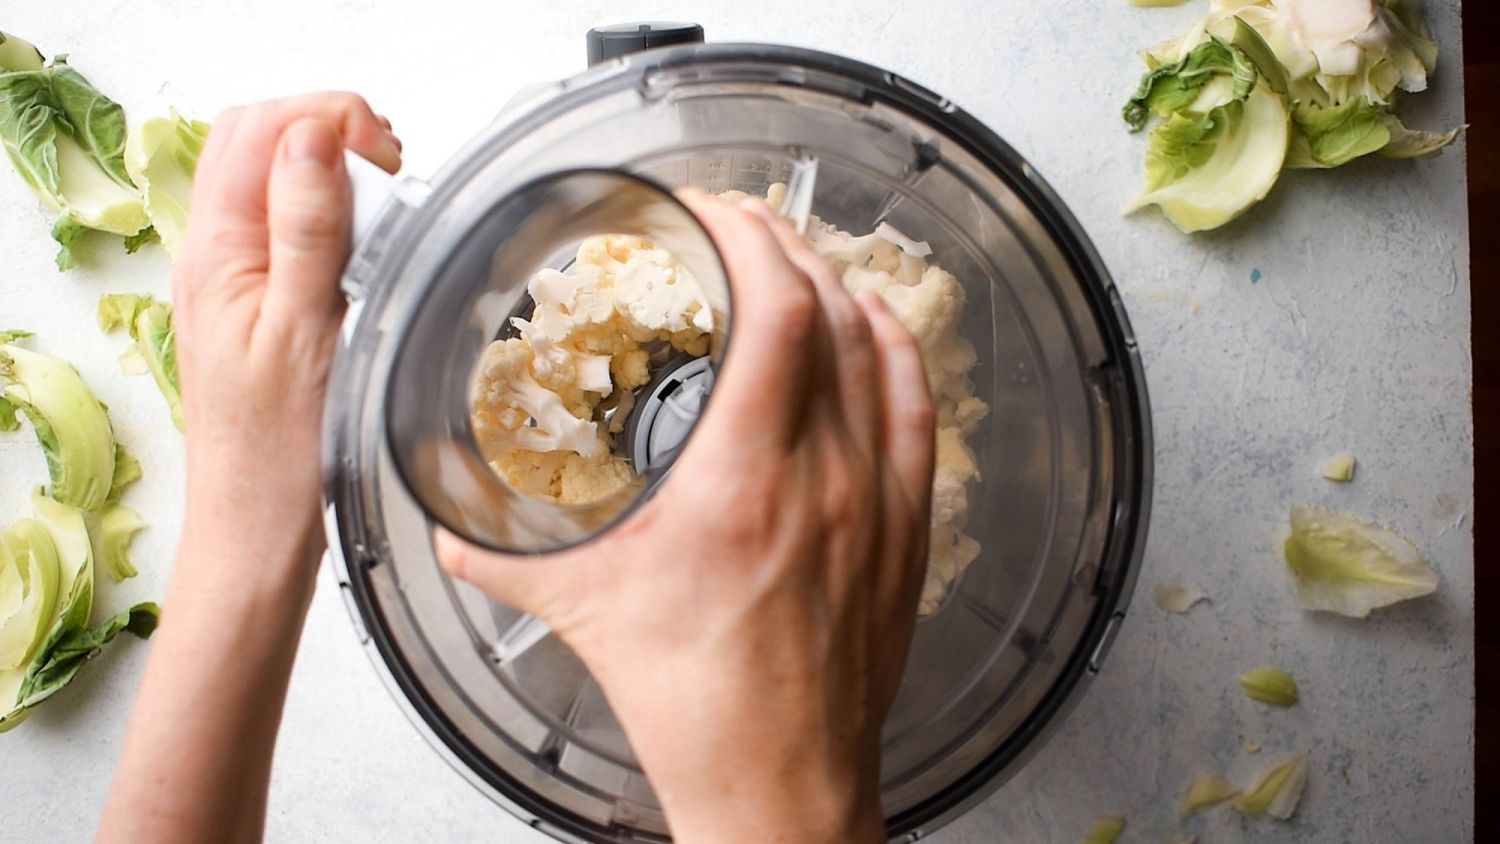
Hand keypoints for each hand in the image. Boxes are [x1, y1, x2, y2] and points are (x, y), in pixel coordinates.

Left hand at [173, 92, 400, 577]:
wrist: (256, 531)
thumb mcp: (302, 333)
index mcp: (216, 253)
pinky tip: (364, 246)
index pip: (260, 131)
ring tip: (384, 200)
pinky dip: (325, 213)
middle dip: (325, 128)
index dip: (328, 118)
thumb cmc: (278, 455)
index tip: (387, 152)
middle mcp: (213, 257)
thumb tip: (314, 140)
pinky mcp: (253, 305)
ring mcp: (230, 280)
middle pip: (254, 141)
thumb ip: (306, 231)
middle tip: (388, 165)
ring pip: (267, 179)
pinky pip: (281, 227)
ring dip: (326, 168)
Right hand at [437, 197, 935, 842]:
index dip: (748, 238)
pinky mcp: (904, 527)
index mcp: (741, 483)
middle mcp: (824, 478)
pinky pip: (917, 408)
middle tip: (735, 225)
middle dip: (781, 244)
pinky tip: (873, 323)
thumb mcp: (582, 611)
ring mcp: (875, 499)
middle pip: (828, 312)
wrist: (779, 778)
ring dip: (834, 284)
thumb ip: (501, 558)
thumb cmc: (699, 706)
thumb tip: (450, 528)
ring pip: (877, 350)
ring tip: (791, 258)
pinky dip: (894, 348)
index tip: (710, 213)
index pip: (776, 312)